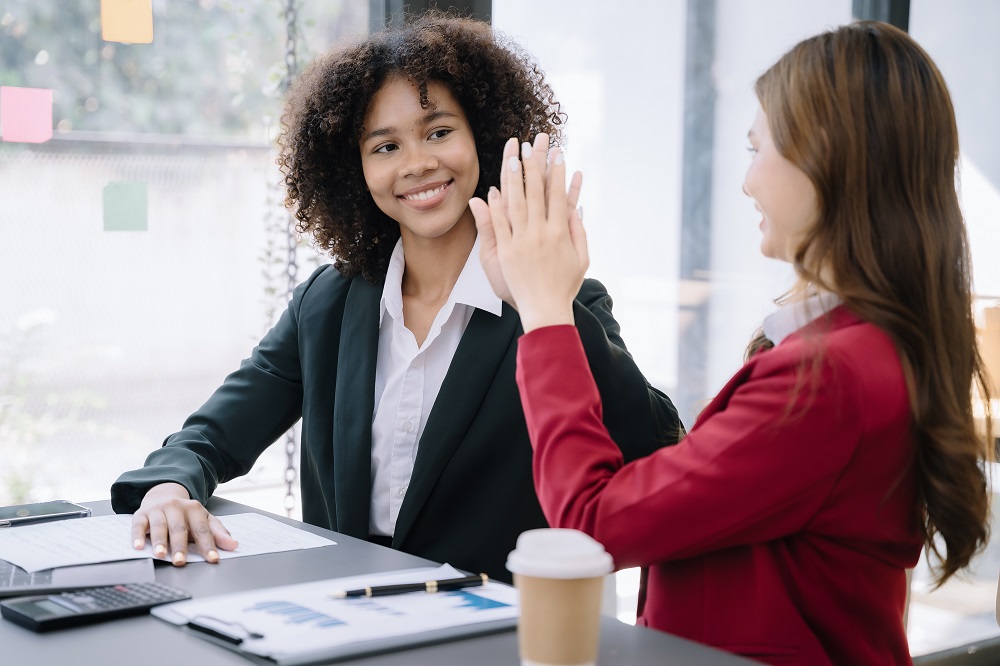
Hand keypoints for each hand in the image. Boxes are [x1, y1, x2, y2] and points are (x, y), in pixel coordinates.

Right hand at [131, 482, 237, 565]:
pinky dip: (137, 536)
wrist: (163, 495)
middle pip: (179, 528)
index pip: (202, 529)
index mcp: (194, 508)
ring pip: (159, 526)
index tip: (212, 558)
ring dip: (159, 541)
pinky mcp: (141, 514)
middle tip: (181, 561)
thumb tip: (233, 545)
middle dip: (180, 546)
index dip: (208, 544)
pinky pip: (138, 525)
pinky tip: (138, 547)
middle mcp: (176, 507)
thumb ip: (217, 533)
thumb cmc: (184, 514)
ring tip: (161, 555)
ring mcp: (158, 510)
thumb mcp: (203, 520)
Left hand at [471, 133, 587, 332]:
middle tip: (534, 142)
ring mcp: (522, 241)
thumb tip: (575, 207)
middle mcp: (541, 233)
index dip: (556, 172)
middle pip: (536, 191)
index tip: (557, 152)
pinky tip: (495, 188)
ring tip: (513, 155)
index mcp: (561, 232)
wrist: (545, 310)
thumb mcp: (582, 258)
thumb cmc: (565, 285)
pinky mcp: (506, 252)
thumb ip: (578, 231)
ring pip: (516, 202)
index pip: (557, 194)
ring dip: (515, 177)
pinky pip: (499, 224)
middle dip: (535, 164)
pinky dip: (496, 206)